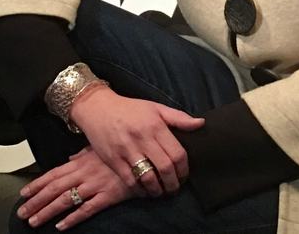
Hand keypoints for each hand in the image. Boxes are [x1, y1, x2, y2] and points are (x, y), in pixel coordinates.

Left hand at [17, 147, 139, 229]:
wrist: (145, 157)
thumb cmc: (122, 152)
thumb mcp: (99, 149)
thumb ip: (82, 155)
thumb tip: (68, 161)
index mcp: (81, 162)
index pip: (53, 174)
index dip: (37, 184)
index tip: (23, 194)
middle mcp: (84, 173)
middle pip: (55, 188)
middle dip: (36, 201)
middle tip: (22, 213)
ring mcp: (95, 185)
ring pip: (66, 200)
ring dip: (48, 211)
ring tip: (34, 221)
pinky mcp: (108, 196)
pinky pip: (87, 209)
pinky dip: (73, 218)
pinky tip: (61, 226)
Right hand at [68, 86, 203, 196]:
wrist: (97, 108)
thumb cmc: (129, 109)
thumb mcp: (156, 107)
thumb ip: (179, 118)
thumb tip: (201, 124)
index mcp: (155, 126)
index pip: (177, 153)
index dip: (184, 169)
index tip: (184, 175)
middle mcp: (142, 138)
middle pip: (165, 168)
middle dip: (173, 183)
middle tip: (175, 188)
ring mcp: (126, 150)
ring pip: (148, 177)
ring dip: (158, 189)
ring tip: (161, 191)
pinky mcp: (113, 160)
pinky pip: (130, 180)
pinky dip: (140, 189)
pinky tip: (145, 189)